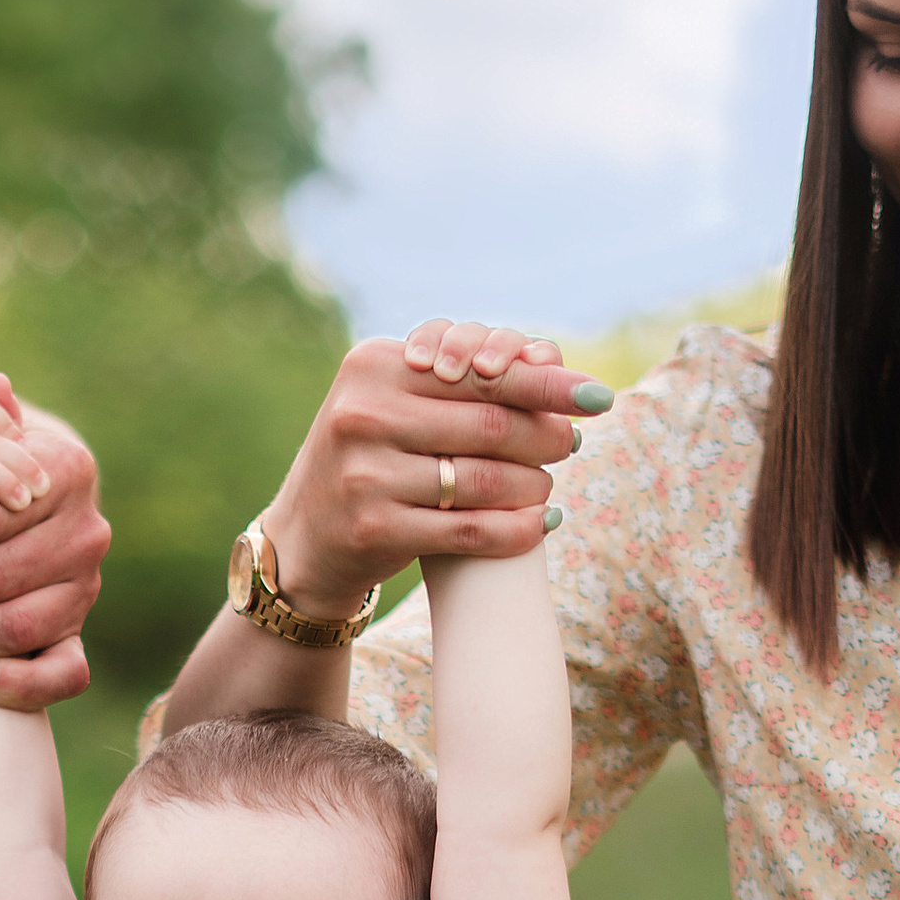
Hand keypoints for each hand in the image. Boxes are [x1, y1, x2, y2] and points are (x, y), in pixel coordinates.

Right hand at [255, 322, 611, 618]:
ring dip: (532, 487)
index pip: (480, 371)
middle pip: (489, 425)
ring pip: (483, 480)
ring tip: (548, 487)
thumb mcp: (391, 403)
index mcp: (372, 367)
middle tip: (569, 443)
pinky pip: (468, 530)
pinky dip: (513, 530)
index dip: (546, 383)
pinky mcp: (375, 529)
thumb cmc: (367, 459)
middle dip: (543, 436)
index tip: (596, 393)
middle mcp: (363, 415)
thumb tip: (548, 359)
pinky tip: (540, 525)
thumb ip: (453, 381)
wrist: (303, 539)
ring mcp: (365, 475)